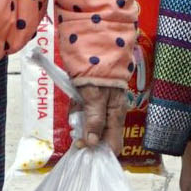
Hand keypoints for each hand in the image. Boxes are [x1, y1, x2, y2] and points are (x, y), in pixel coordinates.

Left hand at [67, 36, 148, 150]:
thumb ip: (94, 119)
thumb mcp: (94, 95)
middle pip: (101, 135)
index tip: (83, 151)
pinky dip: (78, 110)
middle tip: (74, 135)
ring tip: (74, 111)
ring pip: (91, 122)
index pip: (114, 143)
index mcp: (117, 112)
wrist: (97, 39)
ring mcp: (104, 102)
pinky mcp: (95, 94)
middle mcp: (113, 110)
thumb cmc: (98, 66)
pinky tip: (74, 103)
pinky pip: (86, 109)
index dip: (100, 151)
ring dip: (80, 122)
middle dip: (86, 137)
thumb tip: (91, 143)